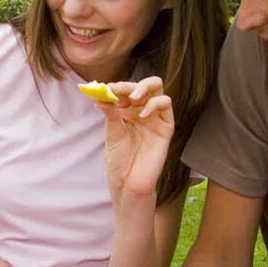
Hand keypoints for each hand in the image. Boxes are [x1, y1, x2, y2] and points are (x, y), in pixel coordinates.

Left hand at [100, 77, 173, 201]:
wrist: (128, 182)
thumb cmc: (119, 160)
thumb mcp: (112, 134)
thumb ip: (111, 113)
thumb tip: (101, 95)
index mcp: (126, 111)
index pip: (124, 91)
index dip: (115, 88)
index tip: (105, 88)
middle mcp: (141, 111)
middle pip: (143, 86)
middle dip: (130, 84)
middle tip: (118, 89)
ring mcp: (154, 117)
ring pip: (157, 89)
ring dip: (143, 88)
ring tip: (132, 97)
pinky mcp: (166, 126)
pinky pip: (165, 105)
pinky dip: (154, 104)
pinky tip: (142, 115)